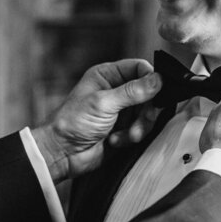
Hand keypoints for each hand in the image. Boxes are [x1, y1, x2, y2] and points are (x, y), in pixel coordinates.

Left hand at [32, 59, 162, 180]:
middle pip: (148, 92)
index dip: (151, 78)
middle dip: (147, 109)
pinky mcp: (123, 128)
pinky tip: (115, 141)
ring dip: (140, 126)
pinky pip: (140, 129)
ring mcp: (120, 110)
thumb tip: (158, 79)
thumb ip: (133, 92)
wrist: (62, 153)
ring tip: (128, 135)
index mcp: (107, 75)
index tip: (158, 92)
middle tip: (143, 119)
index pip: (139, 68)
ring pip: (147, 113)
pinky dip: (131, 137)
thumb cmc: (72, 122)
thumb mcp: (104, 103)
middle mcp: (115, 90)